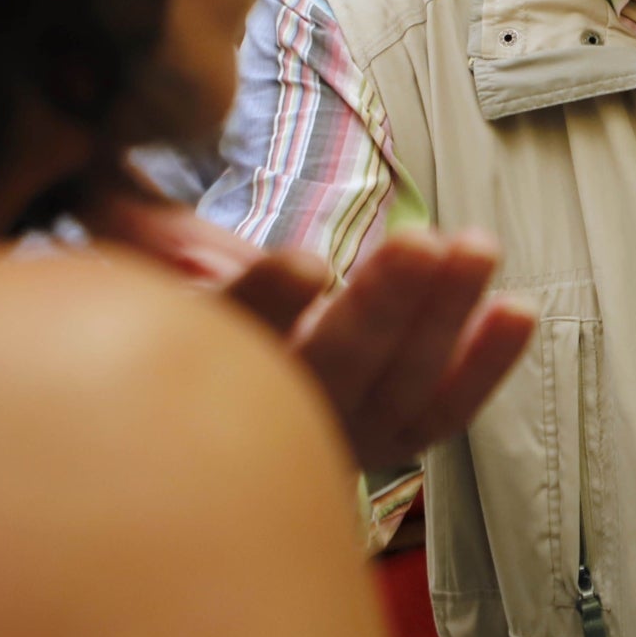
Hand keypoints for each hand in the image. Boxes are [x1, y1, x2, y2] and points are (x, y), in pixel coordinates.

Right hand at [74, 187, 534, 471]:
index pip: (226, 341)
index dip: (265, 304)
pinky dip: (484, 366)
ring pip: (399, 387)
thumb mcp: (141, 256)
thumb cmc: (183, 300)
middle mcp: (269, 419)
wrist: (213, 397)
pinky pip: (442, 412)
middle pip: (330, 368)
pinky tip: (517, 310)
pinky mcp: (391, 436)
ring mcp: (338, 433)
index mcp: (198, 370)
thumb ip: (132, 223)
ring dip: (444, 318)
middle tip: (421, 244)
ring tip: (476, 246)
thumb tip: (118, 200)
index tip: (303, 263)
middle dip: (381, 306)